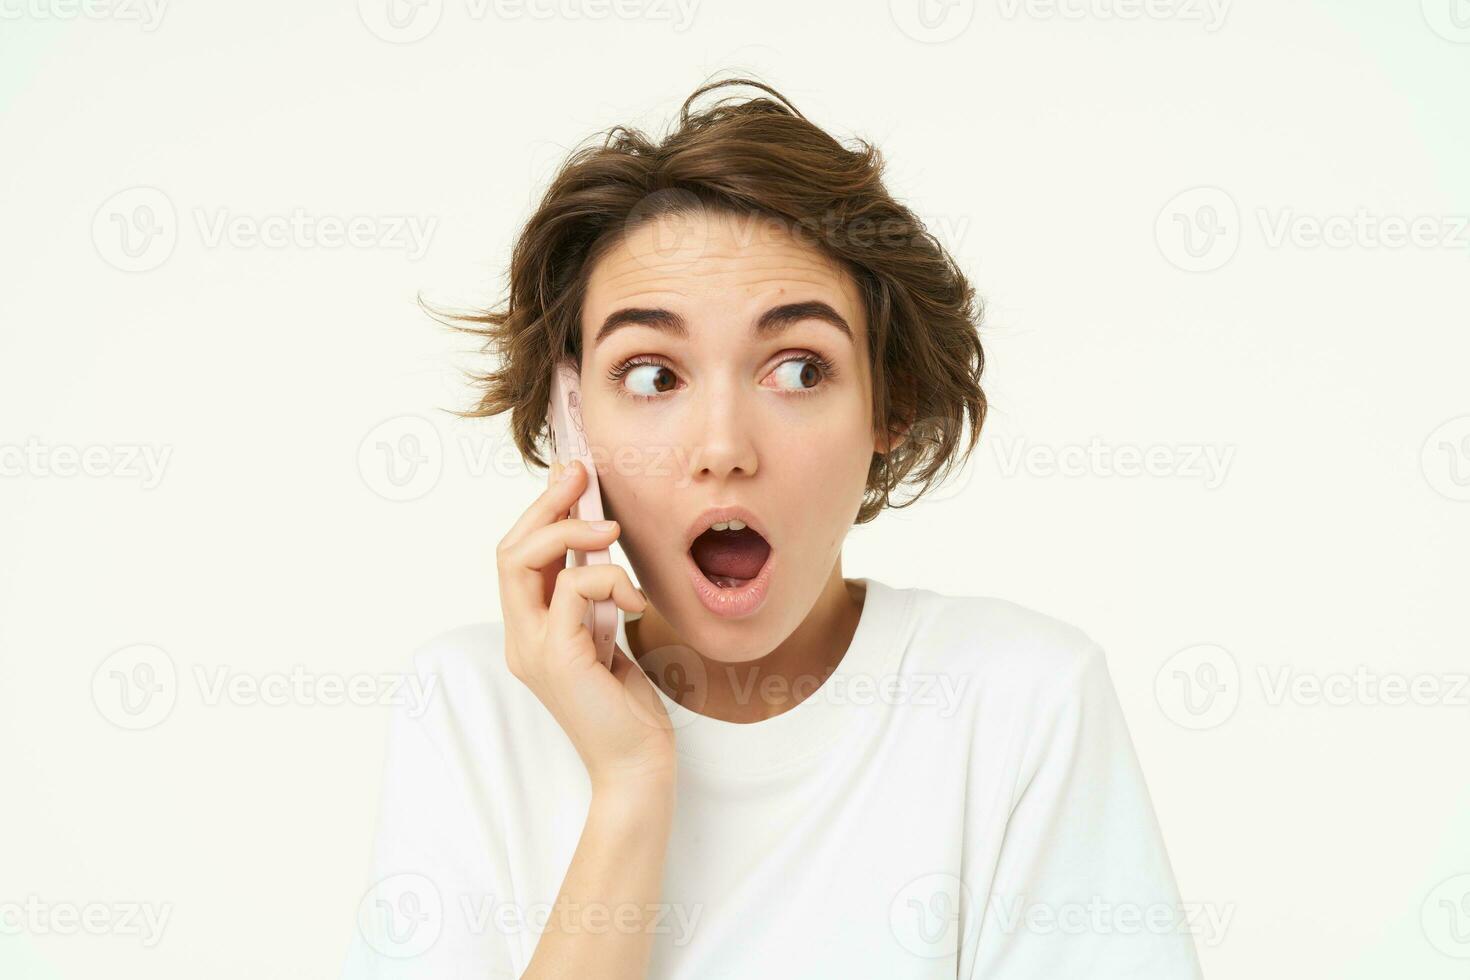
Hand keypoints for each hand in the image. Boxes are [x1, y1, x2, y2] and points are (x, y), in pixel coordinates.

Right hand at [496, 459, 676, 793]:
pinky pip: (571, 590)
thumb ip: (593, 597)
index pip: (518, 558)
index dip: (541, 511)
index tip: (572, 477)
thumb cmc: (629, 706)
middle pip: (509, 551)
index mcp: (530, 631)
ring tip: (612, 531)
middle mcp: (520, 638)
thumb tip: (597, 541)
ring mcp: (532, 648)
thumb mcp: (609, 636)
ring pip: (524, 561)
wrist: (638, 764)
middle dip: (545, 505)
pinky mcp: (557, 657)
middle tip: (582, 475)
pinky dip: (606, 579)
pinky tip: (636, 601)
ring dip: (571, 531)